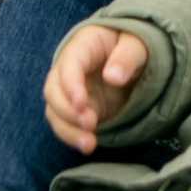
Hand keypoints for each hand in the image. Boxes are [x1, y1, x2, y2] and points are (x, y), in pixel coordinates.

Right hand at [44, 25, 147, 152]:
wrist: (136, 59)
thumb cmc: (135, 46)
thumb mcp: (138, 45)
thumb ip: (126, 58)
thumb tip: (112, 77)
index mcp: (83, 45)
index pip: (69, 64)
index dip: (71, 84)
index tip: (81, 103)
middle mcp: (69, 68)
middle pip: (53, 89)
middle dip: (66, 110)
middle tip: (90, 123)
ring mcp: (70, 91)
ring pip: (54, 110)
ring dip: (67, 129)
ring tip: (89, 143)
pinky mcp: (76, 110)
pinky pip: (64, 124)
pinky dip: (72, 137)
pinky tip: (88, 145)